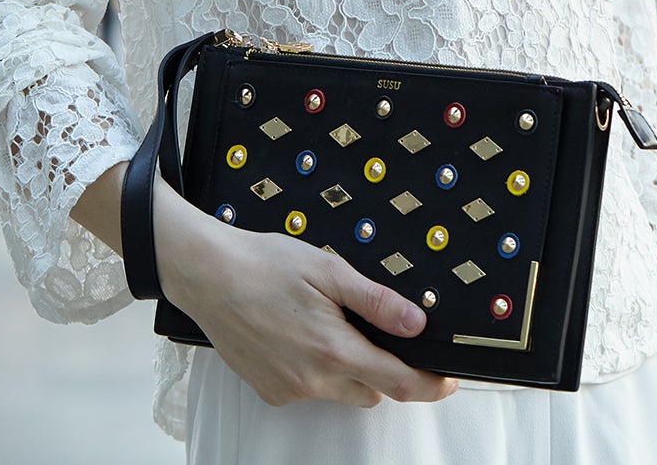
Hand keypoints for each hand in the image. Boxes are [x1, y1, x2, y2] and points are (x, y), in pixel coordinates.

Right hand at [153, 172, 460, 408]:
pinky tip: (302, 333)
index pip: (397, 382)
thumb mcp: (330, 271)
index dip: (429, 384)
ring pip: (340, 391)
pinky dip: (318, 369)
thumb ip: (377, 302)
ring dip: (349, 369)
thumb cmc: (265, 265)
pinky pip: (309, 389)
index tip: (448, 380)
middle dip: (384, 368)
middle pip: (371, 390)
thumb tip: (417, 322)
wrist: (209, 275)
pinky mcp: (268, 390)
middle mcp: (312, 381)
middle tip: (375, 328)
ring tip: (331, 322)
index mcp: (334, 351)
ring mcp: (288, 389)